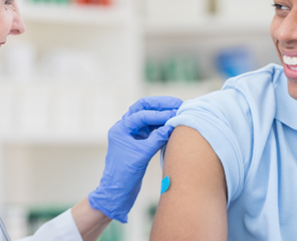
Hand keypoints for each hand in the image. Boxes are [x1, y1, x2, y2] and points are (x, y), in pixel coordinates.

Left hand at [88, 96, 181, 222]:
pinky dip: (162, 124)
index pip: (141, 115)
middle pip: (143, 107)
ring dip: (162, 113)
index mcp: (120, 129)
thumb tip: (172, 126)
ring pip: (148, 116)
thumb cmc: (124, 175)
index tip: (174, 114)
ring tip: (178, 111)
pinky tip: (173, 124)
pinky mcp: (139, 141)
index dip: (159, 114)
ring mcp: (132, 134)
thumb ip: (156, 139)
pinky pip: (152, 127)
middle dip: (160, 104)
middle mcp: (125, 128)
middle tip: (177, 104)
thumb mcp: (142, 156)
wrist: (118, 191)